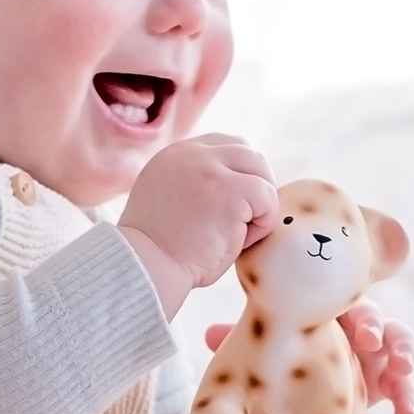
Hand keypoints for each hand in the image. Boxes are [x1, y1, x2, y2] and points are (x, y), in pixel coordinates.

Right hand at [119, 135, 277, 319]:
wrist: (145, 268)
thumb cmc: (157, 250)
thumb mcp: (166, 199)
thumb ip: (191, 183)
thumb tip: (229, 188)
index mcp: (175, 155)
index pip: (224, 145)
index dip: (238, 174)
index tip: (232, 206)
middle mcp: (192, 154)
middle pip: (248, 154)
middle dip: (256, 187)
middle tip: (244, 221)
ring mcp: (211, 169)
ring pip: (260, 173)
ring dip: (259, 206)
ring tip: (236, 234)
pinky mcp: (230, 191)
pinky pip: (268, 199)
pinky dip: (262, 224)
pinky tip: (239, 241)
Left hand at [204, 298, 413, 413]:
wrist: (283, 377)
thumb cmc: (274, 344)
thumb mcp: (257, 341)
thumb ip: (237, 336)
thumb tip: (210, 335)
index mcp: (327, 306)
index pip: (350, 302)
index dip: (361, 318)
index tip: (365, 338)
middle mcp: (352, 325)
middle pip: (378, 323)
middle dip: (386, 338)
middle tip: (384, 355)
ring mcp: (369, 353)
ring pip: (396, 349)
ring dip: (402, 361)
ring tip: (404, 381)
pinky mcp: (379, 381)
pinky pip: (398, 385)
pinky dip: (406, 397)